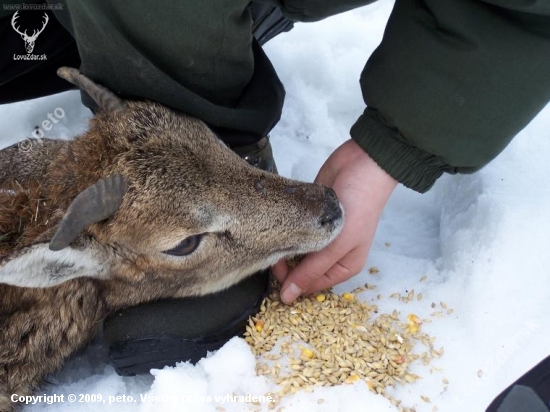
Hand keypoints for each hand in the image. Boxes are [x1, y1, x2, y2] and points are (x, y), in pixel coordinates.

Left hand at [272, 139, 396, 303]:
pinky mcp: (307, 217)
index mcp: (343, 267)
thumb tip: (288, 298)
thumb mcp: (338, 244)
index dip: (290, 282)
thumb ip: (311, 270)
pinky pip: (290, 231)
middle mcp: (330, 254)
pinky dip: (282, 230)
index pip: (309, 285)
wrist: (362, 165)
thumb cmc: (359, 207)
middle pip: (299, 269)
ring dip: (281, 246)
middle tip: (269, 250)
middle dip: (283, 265)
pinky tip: (271, 226)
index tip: (272, 270)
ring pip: (293, 250)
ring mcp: (318, 235)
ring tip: (269, 237)